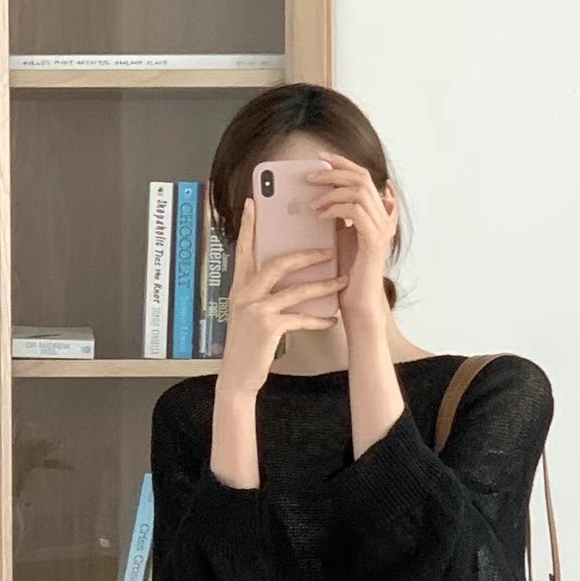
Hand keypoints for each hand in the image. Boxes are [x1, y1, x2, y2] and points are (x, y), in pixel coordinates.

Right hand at [216, 195, 348, 398]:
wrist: (237, 377)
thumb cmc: (247, 345)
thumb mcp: (248, 313)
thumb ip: (260, 293)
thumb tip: (282, 277)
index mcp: (239, 286)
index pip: (244, 249)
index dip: (249, 226)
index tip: (254, 203)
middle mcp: (244, 293)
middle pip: (278, 263)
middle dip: (306, 255)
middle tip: (329, 249)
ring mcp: (255, 309)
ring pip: (295, 290)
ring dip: (322, 286)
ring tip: (342, 281)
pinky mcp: (268, 327)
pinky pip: (299, 318)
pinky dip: (318, 319)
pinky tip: (332, 319)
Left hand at [306, 153, 397, 320]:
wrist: (357, 304)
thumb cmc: (346, 276)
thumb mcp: (337, 238)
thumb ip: (335, 216)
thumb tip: (316, 197)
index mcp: (375, 214)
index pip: (362, 177)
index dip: (342, 163)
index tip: (321, 157)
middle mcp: (383, 218)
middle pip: (362, 177)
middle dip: (334, 172)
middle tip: (311, 176)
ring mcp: (381, 229)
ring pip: (359, 190)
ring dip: (332, 191)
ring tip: (313, 202)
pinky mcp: (374, 241)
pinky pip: (355, 211)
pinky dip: (335, 208)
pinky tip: (320, 215)